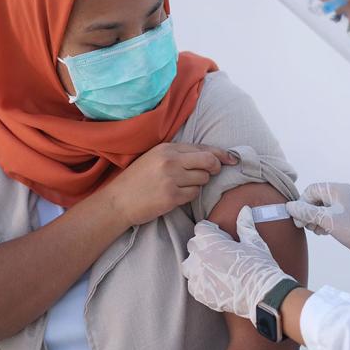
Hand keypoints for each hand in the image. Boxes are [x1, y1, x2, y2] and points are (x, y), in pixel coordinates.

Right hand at [103, 143, 236, 225]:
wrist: (117, 202)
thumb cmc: (137, 180)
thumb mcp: (155, 158)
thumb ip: (179, 155)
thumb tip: (209, 156)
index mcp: (167, 148)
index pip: (202, 147)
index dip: (221, 153)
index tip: (232, 159)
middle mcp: (170, 160)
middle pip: (208, 161)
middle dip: (216, 167)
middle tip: (214, 173)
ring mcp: (171, 179)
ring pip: (203, 179)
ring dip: (198, 184)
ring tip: (181, 186)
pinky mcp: (171, 196)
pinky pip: (193, 194)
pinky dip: (189, 195)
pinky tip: (175, 196)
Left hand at [181, 206, 292, 323]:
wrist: (262, 293)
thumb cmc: (259, 265)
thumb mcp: (253, 241)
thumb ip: (245, 224)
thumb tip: (244, 209)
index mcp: (211, 240)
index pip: (200, 228)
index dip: (210, 230)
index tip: (219, 235)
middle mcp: (200, 256)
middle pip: (193, 245)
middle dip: (203, 246)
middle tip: (218, 252)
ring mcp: (198, 275)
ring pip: (188, 265)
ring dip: (196, 264)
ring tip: (211, 268)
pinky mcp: (200, 292)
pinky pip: (193, 284)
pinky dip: (200, 283)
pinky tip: (213, 283)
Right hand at [286, 182, 349, 279]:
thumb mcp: (327, 220)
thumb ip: (307, 212)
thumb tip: (290, 206)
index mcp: (339, 189)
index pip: (312, 190)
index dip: (302, 204)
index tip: (300, 220)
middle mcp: (345, 193)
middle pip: (318, 198)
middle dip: (309, 212)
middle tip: (307, 227)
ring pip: (325, 207)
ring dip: (316, 218)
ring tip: (316, 231)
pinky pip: (334, 214)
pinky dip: (326, 221)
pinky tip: (325, 232)